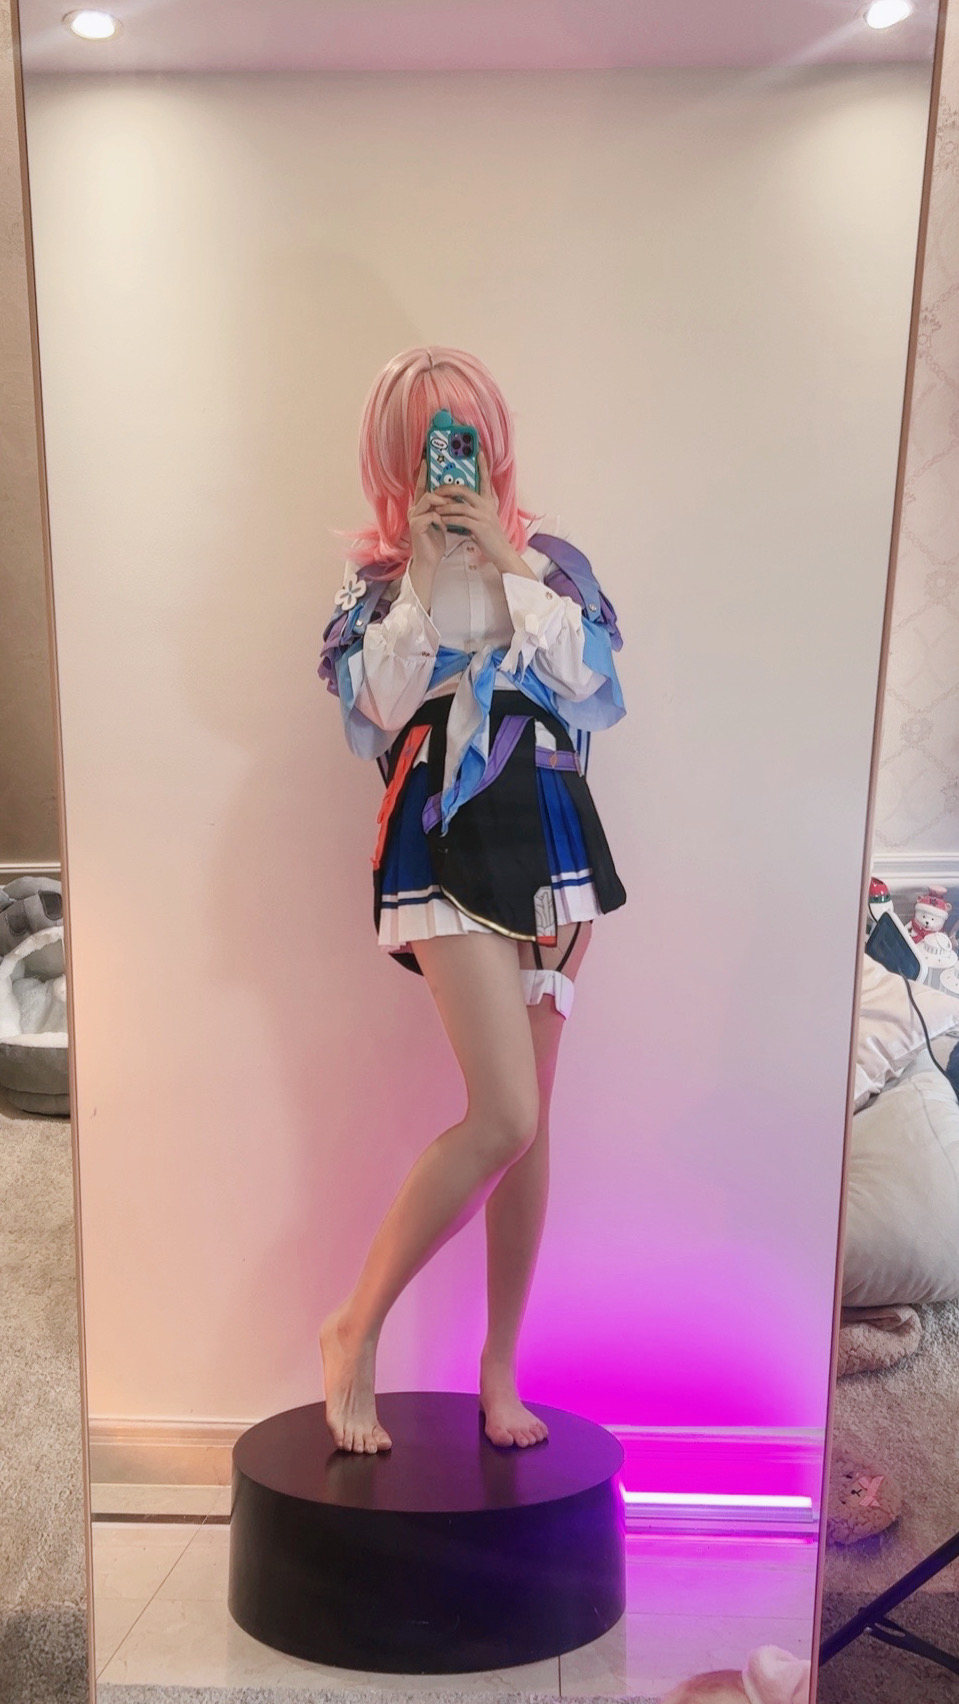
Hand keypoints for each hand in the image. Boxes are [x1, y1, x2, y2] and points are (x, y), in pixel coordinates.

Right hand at [407, 456, 447, 577]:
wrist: (429, 560)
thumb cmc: (436, 542)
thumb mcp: (442, 521)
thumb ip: (443, 509)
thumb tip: (453, 496)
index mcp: (421, 507)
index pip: (423, 487)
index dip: (423, 474)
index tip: (426, 460)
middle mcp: (415, 509)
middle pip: (428, 491)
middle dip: (443, 492)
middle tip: (455, 495)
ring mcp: (414, 517)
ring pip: (429, 499)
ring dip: (443, 504)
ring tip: (451, 511)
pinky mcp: (416, 525)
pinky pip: (431, 514)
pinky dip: (440, 519)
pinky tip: (444, 527)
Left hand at [424, 448, 513, 570]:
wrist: (501, 551)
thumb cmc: (489, 535)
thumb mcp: (484, 517)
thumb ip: (474, 507)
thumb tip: (458, 500)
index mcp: (488, 500)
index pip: (485, 479)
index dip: (482, 465)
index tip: (479, 452)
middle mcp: (486, 505)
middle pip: (464, 490)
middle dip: (447, 488)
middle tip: (435, 490)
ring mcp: (483, 515)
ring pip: (459, 505)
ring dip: (444, 506)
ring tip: (434, 507)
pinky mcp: (479, 527)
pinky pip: (460, 520)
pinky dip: (449, 519)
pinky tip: (441, 520)